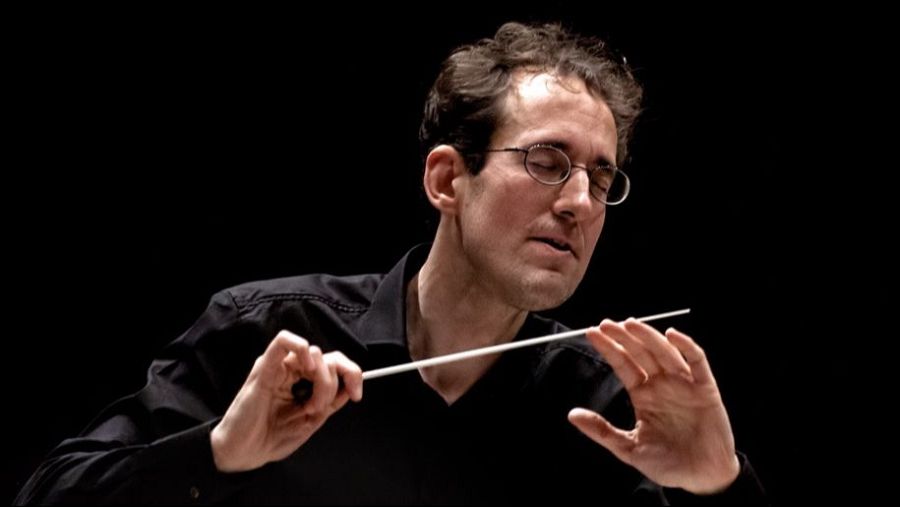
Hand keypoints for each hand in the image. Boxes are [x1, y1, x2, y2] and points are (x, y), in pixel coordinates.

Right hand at [210, 330, 362, 471]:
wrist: (245, 454)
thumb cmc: (271, 438)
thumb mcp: (311, 422)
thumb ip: (330, 402)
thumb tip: (349, 387)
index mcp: (305, 383)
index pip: (335, 365)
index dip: (352, 375)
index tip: (356, 394)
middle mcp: (294, 372)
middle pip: (329, 356)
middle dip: (337, 381)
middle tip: (324, 406)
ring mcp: (279, 367)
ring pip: (314, 352)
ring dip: (321, 381)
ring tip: (308, 406)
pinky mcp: (264, 367)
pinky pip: (282, 341)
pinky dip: (301, 348)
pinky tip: (306, 368)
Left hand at [568, 319, 739, 493]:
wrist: (701, 479)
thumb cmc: (667, 464)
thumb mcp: (629, 448)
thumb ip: (602, 431)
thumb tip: (572, 415)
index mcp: (643, 395)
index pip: (623, 364)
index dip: (609, 348)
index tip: (592, 333)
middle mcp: (662, 385)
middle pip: (641, 353)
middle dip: (624, 337)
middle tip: (607, 324)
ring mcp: (683, 385)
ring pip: (664, 352)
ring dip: (649, 337)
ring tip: (631, 324)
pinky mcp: (705, 389)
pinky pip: (697, 363)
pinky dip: (686, 347)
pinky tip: (672, 335)